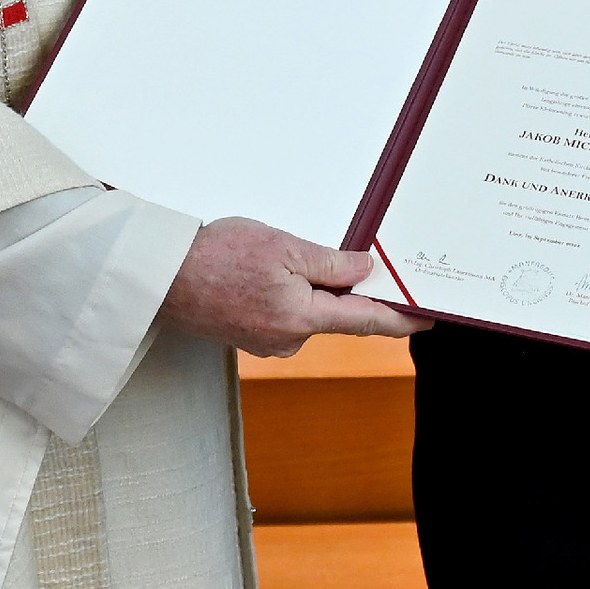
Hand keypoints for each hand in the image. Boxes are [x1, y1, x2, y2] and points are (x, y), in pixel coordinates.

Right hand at [158, 216, 431, 356]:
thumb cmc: (218, 257)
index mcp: (302, 319)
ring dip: (311, 286)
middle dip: (347, 288)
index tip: (428, 318)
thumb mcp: (283, 247)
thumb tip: (365, 272)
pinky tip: (267, 270)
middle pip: (336, 314)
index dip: (402, 319)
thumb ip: (330, 263)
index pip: (367, 322)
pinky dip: (289, 293)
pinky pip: (285, 313)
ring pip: (308, 311)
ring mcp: (267, 342)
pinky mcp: (249, 336)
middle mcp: (288, 340)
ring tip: (284, 253)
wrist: (161, 278)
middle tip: (354, 256)